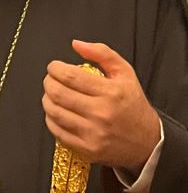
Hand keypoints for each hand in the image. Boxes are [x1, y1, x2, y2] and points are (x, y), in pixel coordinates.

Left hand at [43, 40, 160, 174]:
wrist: (146, 140)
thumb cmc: (132, 104)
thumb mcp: (125, 73)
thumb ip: (102, 53)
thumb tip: (76, 44)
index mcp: (111, 92)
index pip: (71, 76)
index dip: (55, 69)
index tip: (54, 67)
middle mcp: (101, 113)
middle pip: (59, 94)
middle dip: (48, 82)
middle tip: (50, 79)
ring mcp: (93, 133)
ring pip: (54, 112)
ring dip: (47, 99)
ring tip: (52, 94)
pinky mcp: (87, 148)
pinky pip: (57, 131)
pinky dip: (50, 119)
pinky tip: (56, 112)